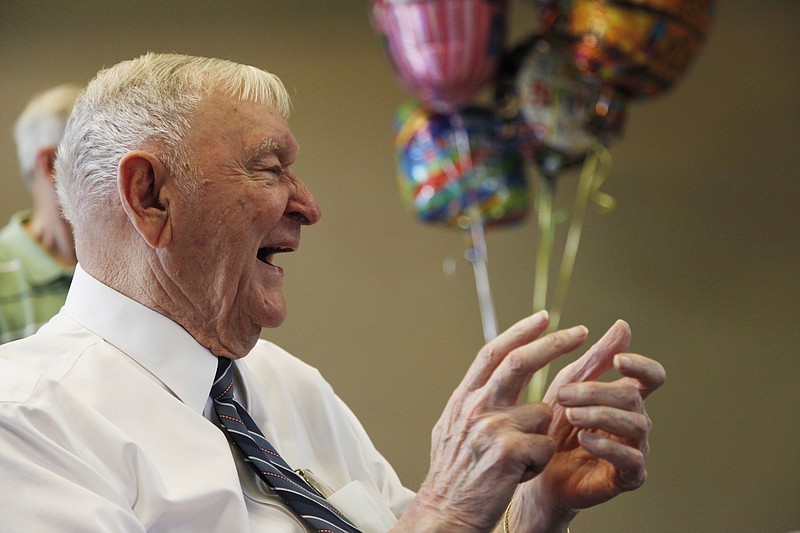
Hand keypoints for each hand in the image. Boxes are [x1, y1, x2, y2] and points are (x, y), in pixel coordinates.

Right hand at [395, 310, 588, 531]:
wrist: (445, 513)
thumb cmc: (454, 476)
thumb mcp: (454, 428)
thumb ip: (476, 402)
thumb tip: (495, 379)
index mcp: (464, 398)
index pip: (494, 353)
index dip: (520, 332)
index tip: (543, 318)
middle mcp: (475, 406)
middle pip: (520, 361)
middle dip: (554, 343)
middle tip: (580, 332)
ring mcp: (491, 426)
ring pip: (542, 414)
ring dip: (540, 438)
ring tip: (516, 462)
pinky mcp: (508, 451)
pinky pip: (545, 446)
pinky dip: (538, 462)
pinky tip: (516, 475)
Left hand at [512, 320, 665, 529]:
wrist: (537, 470)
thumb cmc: (555, 425)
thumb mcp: (570, 385)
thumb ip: (596, 359)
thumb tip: (624, 326)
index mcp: (626, 397)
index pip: (651, 376)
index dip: (641, 366)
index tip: (618, 360)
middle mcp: (636, 421)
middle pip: (633, 396)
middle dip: (597, 391)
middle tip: (563, 395)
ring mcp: (635, 449)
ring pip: (635, 424)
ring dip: (601, 415)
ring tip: (571, 415)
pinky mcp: (627, 477)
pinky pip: (630, 460)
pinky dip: (608, 447)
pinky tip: (585, 440)